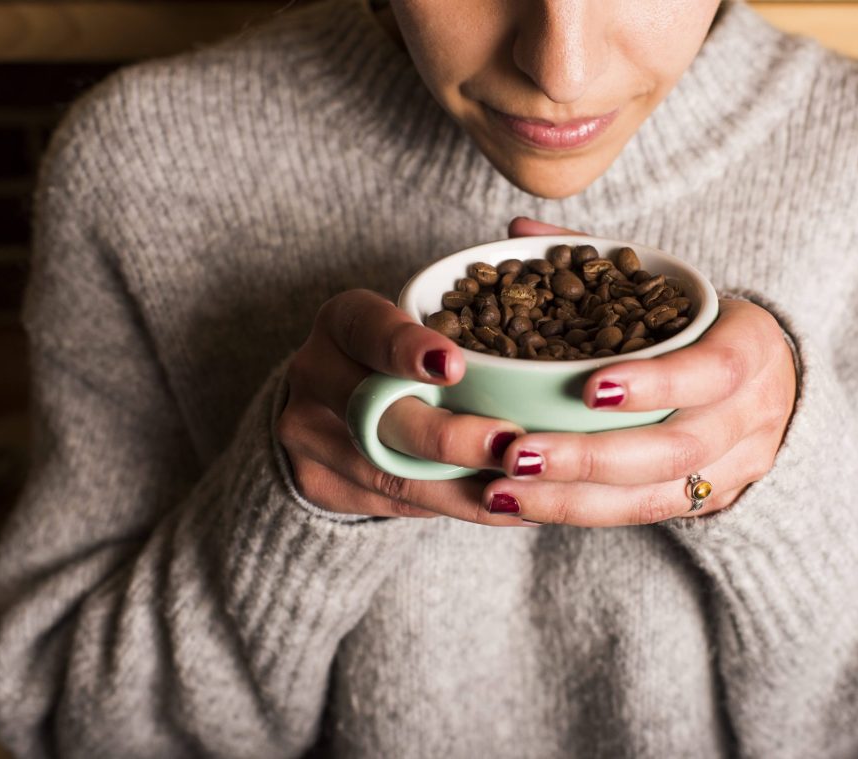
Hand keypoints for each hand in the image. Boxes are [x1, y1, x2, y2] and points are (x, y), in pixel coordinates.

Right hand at [278, 289, 532, 524]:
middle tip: (509, 445)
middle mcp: (315, 372)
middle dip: (448, 437)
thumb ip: (461, 336)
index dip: (408, 348)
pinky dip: (452, 507)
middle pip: (379, 414)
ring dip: (462, 488)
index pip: (370, 329)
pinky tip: (504, 507)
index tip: (453, 366)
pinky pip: (394, 504)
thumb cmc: (402, 356)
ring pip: (390, 472)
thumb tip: (550, 361)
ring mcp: (307, 433)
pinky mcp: (317, 483)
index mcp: (342, 321)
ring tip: (522, 491)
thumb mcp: (419, 327)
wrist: (332, 405)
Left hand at [480, 217, 797, 525]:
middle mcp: (750, 415)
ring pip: (654, 496)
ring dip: (572, 499)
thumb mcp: (674, 287)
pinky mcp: (707, 502)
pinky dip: (578, 512)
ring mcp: (733, 467)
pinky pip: (641, 515)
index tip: (588, 388)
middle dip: (591, 456)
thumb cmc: (706, 326)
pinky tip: (522, 506)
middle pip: (675, 448)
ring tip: (501, 489)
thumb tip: (519, 233)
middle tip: (517, 453)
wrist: (771, 385)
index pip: (712, 371)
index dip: (655, 384)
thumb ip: (602, 260)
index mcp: (751, 347)